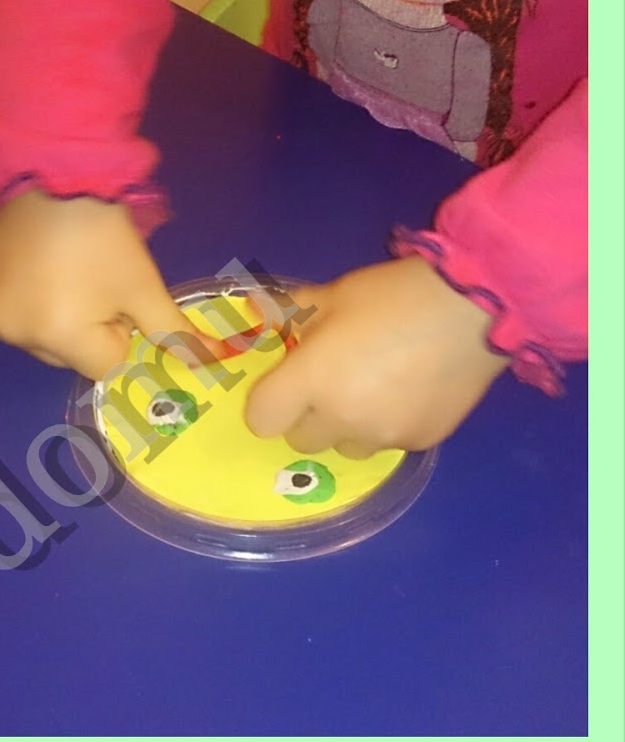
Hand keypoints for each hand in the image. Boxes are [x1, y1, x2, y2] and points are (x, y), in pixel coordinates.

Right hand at [0, 191, 219, 379]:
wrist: (52, 167)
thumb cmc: (102, 230)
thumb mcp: (142, 283)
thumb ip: (172, 331)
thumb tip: (210, 361)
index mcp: (59, 337)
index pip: (103, 365)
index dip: (118, 331)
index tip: (115, 292)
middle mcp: (17, 334)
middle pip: (67, 356)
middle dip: (84, 326)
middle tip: (90, 277)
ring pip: (38, 335)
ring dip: (53, 314)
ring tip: (61, 268)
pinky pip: (9, 312)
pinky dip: (24, 297)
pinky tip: (34, 263)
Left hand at [245, 256, 509, 457]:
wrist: (479, 305)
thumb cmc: (398, 294)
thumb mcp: (337, 295)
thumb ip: (292, 314)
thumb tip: (262, 315)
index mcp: (312, 380)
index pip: (262, 420)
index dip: (269, 403)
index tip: (284, 387)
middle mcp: (342, 417)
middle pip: (302, 440)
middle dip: (310, 416)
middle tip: (334, 383)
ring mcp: (382, 434)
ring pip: (346, 447)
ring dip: (350, 426)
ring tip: (379, 387)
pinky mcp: (419, 441)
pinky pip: (389, 444)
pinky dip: (392, 425)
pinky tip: (413, 391)